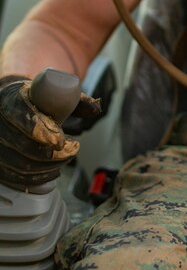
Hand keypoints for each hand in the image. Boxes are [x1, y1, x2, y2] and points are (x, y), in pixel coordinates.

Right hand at [0, 74, 100, 188]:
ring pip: (19, 163)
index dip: (41, 130)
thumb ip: (75, 100)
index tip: (60, 140)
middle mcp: (0, 122)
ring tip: (65, 159)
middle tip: (70, 151)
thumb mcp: (54, 91)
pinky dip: (35, 177)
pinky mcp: (0, 160)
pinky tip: (51, 173)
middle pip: (22, 145)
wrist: (13, 103)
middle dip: (50, 154)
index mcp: (11, 99)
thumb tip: (95, 108)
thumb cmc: (37, 98)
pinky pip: (13, 176)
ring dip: (46, 167)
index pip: (21, 116)